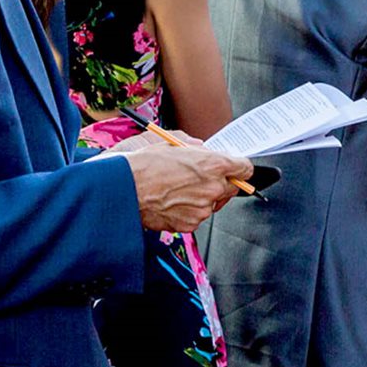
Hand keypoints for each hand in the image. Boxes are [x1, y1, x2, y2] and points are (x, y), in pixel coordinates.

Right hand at [122, 144, 252, 231]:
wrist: (121, 188)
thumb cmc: (143, 164)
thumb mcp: (172, 143)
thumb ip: (196, 147)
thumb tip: (204, 150)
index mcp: (213, 165)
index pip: (245, 169)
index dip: (238, 167)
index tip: (234, 168)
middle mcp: (213, 188)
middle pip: (232, 188)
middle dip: (219, 182)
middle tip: (200, 178)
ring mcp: (202, 208)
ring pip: (212, 203)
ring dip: (202, 197)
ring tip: (177, 189)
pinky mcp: (190, 223)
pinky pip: (196, 216)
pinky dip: (188, 211)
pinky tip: (170, 201)